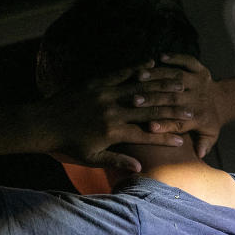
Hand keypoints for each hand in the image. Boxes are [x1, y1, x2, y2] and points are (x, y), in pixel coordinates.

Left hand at [37, 64, 192, 171]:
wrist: (43, 122)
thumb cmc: (69, 144)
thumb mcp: (92, 157)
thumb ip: (117, 161)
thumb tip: (140, 169)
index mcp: (113, 131)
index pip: (145, 135)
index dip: (165, 138)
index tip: (183, 142)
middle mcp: (112, 111)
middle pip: (149, 110)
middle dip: (172, 111)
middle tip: (191, 112)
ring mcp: (105, 94)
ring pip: (140, 89)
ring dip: (162, 86)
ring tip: (181, 85)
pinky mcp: (97, 81)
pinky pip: (122, 73)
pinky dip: (138, 69)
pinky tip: (153, 65)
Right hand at [133, 54, 223, 157]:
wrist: (222, 101)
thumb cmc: (209, 122)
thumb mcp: (209, 137)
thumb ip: (203, 145)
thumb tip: (199, 156)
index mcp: (200, 117)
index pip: (180, 123)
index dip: (165, 125)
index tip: (149, 127)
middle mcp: (199, 98)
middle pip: (174, 99)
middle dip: (154, 99)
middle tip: (134, 101)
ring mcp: (200, 81)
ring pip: (177, 77)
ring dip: (158, 76)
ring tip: (139, 77)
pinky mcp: (201, 69)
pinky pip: (188, 60)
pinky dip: (176, 57)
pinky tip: (159, 57)